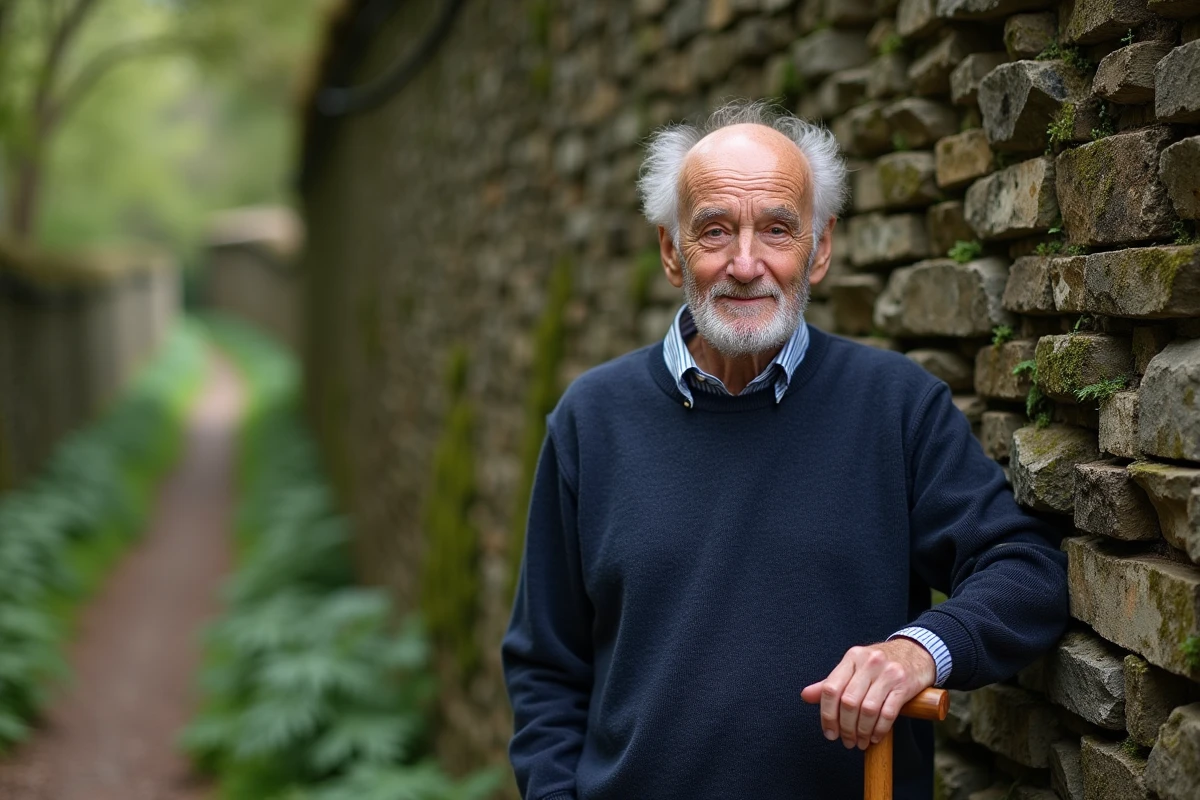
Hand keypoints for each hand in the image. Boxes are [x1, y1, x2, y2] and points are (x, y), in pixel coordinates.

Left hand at [800, 639, 935, 749]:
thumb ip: (831, 683)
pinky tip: (875, 737)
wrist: (916, 652)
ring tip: (860, 742)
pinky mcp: (904, 685)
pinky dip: (879, 729)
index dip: (826, 715)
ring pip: (867, 709)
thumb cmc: (880, 665)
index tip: (829, 732)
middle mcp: (868, 662)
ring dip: (862, 731)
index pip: (831, 689)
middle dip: (845, 727)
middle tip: (846, 741)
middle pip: (848, 702)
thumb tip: (805, 696)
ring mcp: (888, 673)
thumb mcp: (854, 667)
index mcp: (852, 657)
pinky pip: (888, 713)